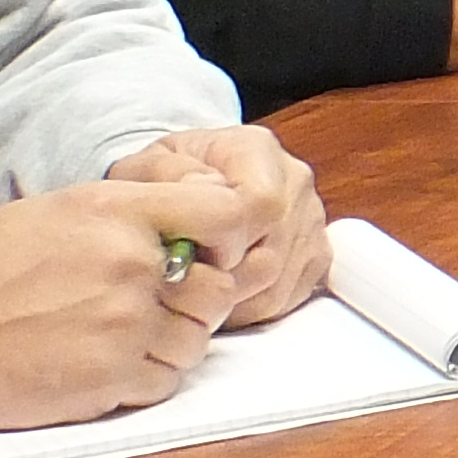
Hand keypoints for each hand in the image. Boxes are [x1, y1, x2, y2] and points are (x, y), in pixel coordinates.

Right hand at [0, 175, 244, 427]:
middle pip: (219, 290)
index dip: (229, 238)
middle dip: (196, 301)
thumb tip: (191, 232)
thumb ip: (132, 217)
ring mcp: (125, 326)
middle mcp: (131, 265)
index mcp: (118, 211)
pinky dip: (146, 378)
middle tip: (156, 305)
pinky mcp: (111, 379)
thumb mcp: (60, 210)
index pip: (224, 213)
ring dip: (171, 343)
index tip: (212, 253)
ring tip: (120, 335)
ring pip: (196, 342)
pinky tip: (105, 363)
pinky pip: (166, 382)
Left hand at [107, 126, 330, 324]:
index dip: (226, 239)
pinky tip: (223, 295)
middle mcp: (294, 180)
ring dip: (234, 300)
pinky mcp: (316, 255)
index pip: (261, 202)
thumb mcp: (142, 169)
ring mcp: (310, 220)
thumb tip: (202, 186)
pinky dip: (252, 308)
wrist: (184, 191)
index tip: (190, 255)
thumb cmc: (161, 184)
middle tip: (185, 282)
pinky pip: (289, 299)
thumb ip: (163, 173)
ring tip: (198, 290)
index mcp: (256, 149)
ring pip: (279, 284)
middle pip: (272, 252)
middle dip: (222, 279)